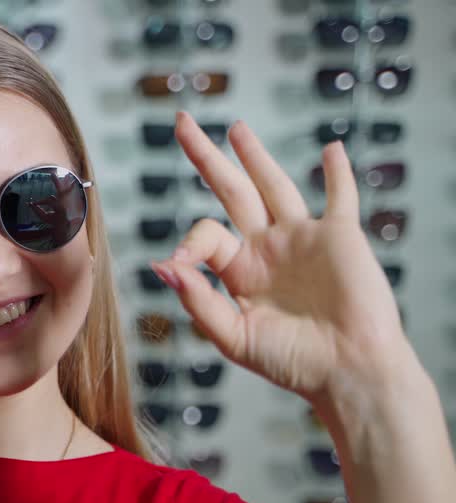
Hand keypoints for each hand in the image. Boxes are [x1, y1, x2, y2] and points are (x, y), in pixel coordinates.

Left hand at [149, 111, 407, 407]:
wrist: (347, 372)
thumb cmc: (292, 362)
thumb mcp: (233, 336)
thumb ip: (198, 301)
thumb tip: (162, 266)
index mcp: (238, 270)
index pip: (205, 234)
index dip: (188, 241)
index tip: (178, 263)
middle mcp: (266, 248)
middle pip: (231, 191)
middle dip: (206, 157)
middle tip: (181, 123)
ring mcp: (302, 238)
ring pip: (275, 185)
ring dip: (256, 155)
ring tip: (236, 128)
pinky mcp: (339, 236)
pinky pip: (340, 196)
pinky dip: (338, 173)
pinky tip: (332, 150)